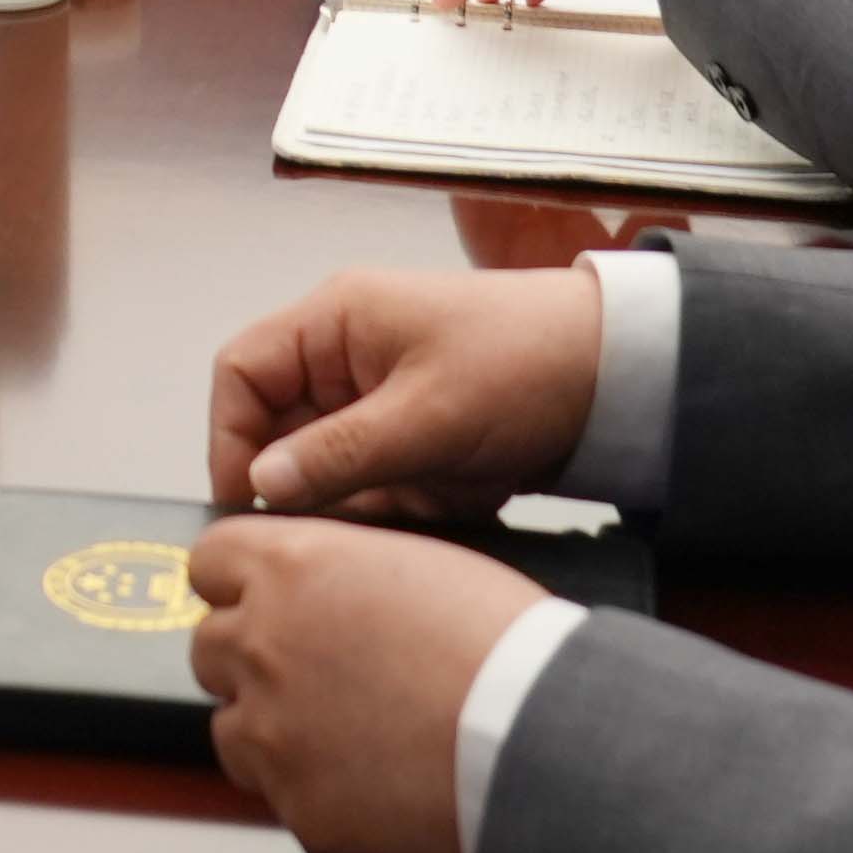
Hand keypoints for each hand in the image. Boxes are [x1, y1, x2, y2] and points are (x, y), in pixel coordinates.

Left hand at [191, 517, 556, 852]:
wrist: (536, 742)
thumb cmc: (502, 644)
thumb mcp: (420, 564)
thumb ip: (344, 571)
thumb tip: (322, 589)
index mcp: (292, 569)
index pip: (209, 561)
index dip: (237, 581)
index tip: (259, 598)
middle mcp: (263, 645)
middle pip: (209, 646)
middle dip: (252, 658)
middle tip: (314, 674)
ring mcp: (271, 732)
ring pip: (232, 727)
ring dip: (271, 729)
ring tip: (345, 736)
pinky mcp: (297, 805)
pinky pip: (281, 795)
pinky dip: (313, 790)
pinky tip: (371, 784)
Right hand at [209, 259, 606, 517]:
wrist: (622, 376)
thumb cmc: (523, 364)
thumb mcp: (427, 414)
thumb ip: (338, 453)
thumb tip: (258, 487)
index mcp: (335, 322)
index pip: (242, 373)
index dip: (230, 437)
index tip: (248, 503)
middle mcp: (346, 358)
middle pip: (279, 428)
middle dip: (302, 483)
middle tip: (329, 530)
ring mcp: (380, 401)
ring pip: (325, 466)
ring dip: (352, 501)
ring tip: (398, 518)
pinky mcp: (413, 439)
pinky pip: (372, 484)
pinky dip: (391, 509)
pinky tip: (429, 515)